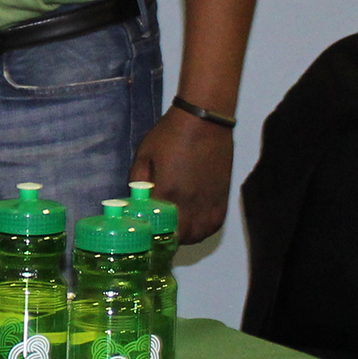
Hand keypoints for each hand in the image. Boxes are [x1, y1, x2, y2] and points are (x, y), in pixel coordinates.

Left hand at [131, 109, 234, 241]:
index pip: (156, 228)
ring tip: (178, 229)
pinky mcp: (222, 196)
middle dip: (168, 239)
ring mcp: (208, 201)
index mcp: (166, 193)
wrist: (204, 119)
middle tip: (160, 232)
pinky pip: (214, 224)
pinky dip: (204, 229)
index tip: (145, 234)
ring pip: (199, 234)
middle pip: (180, 237)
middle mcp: (189, 203)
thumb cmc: (171, 134)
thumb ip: (137, 181)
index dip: (149, 235)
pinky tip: (195, 223)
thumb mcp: (143, 155)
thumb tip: (135, 200)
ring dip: (187, 236)